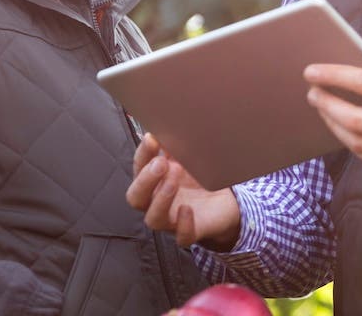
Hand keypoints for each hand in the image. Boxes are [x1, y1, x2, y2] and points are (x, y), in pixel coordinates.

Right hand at [126, 132, 240, 249]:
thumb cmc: (200, 180)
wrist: (224, 205)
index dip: (143, 154)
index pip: (139, 169)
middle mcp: (156, 203)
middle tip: (161, 163)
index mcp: (153, 182)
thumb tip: (173, 124)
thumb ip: (180, 147)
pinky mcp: (189, 233)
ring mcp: (171, 221)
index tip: (152, 138)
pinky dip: (183, 224)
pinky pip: (182, 236)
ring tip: (175, 178)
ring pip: (153, 219)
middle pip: (136, 197)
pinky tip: (187, 210)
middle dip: (146, 179)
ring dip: (162, 198)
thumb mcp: (191, 159)